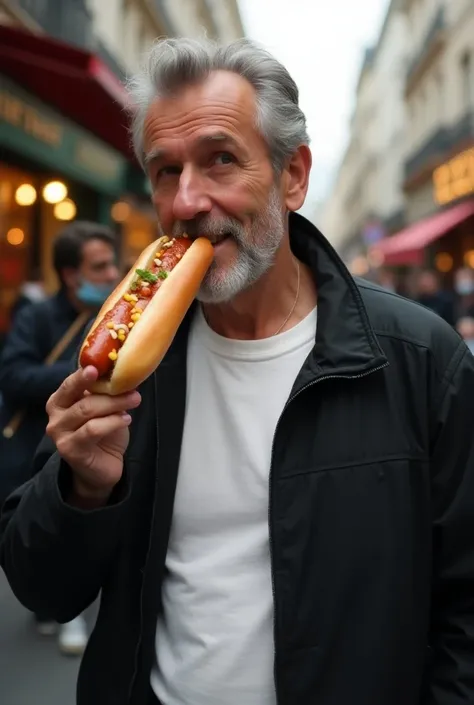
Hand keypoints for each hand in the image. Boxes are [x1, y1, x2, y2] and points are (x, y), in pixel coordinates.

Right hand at [45, 366, 140, 503]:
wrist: (102, 467)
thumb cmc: (104, 432)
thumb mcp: (105, 408)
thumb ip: (106, 393)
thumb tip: (124, 373)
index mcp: (60, 400)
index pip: (70, 383)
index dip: (82, 375)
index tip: (96, 368)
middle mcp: (55, 416)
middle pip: (82, 398)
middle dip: (110, 392)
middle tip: (132, 390)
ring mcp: (60, 434)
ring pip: (87, 411)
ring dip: (115, 405)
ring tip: (134, 401)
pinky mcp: (69, 449)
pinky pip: (92, 430)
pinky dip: (112, 422)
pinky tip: (126, 420)